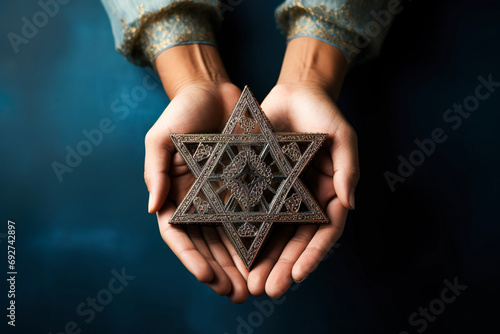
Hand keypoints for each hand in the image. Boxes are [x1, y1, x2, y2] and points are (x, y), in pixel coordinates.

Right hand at [145, 45, 249, 302]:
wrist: (214, 91)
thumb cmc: (182, 111)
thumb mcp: (160, 137)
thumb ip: (156, 171)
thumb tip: (154, 209)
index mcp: (175, 194)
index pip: (179, 235)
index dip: (191, 258)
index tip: (207, 277)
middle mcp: (199, 200)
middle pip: (207, 244)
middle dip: (220, 271)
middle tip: (236, 293)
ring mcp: (223, 196)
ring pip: (230, 238)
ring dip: (240, 264)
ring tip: (253, 286)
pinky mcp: (246, 186)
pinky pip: (252, 216)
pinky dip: (257, 238)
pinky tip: (268, 256)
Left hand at [247, 38, 359, 297]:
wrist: (294, 92)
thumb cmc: (323, 112)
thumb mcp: (342, 136)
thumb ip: (347, 168)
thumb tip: (349, 204)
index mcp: (327, 193)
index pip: (324, 232)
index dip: (312, 255)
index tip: (298, 275)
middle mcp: (305, 199)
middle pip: (295, 240)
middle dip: (283, 266)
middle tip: (268, 290)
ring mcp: (282, 194)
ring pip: (273, 233)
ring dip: (264, 259)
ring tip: (251, 282)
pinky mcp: (260, 184)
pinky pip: (253, 211)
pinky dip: (247, 232)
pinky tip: (235, 251)